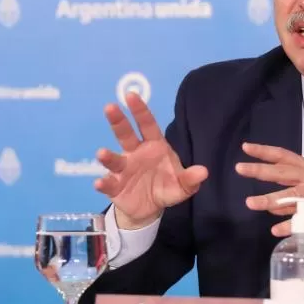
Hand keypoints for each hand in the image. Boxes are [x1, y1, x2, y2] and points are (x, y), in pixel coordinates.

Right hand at [93, 92, 208, 228]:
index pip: (147, 125)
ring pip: (114, 159)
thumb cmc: (166, 186)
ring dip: (108, 156)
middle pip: (125, 135)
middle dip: (118, 121)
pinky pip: (108, 183)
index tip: (131, 95)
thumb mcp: (182, 185)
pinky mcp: (115, 186)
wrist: (150, 208)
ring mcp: (123, 169)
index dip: (140, 110)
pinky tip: (99, 183)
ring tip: (102, 153)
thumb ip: (191, 178)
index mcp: (153, 146)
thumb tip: (203, 171)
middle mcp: (135, 153)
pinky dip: (104, 183)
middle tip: (110, 107)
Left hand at [235, 142, 303, 241]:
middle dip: (260, 170)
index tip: (246, 147)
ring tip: (250, 203)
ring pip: (289, 195)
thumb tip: (270, 205)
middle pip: (282, 172)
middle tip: (239, 168)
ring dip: (268, 200)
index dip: (264, 151)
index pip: (284, 156)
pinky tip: (275, 231)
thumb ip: (294, 194)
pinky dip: (288, 226)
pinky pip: (302, 220)